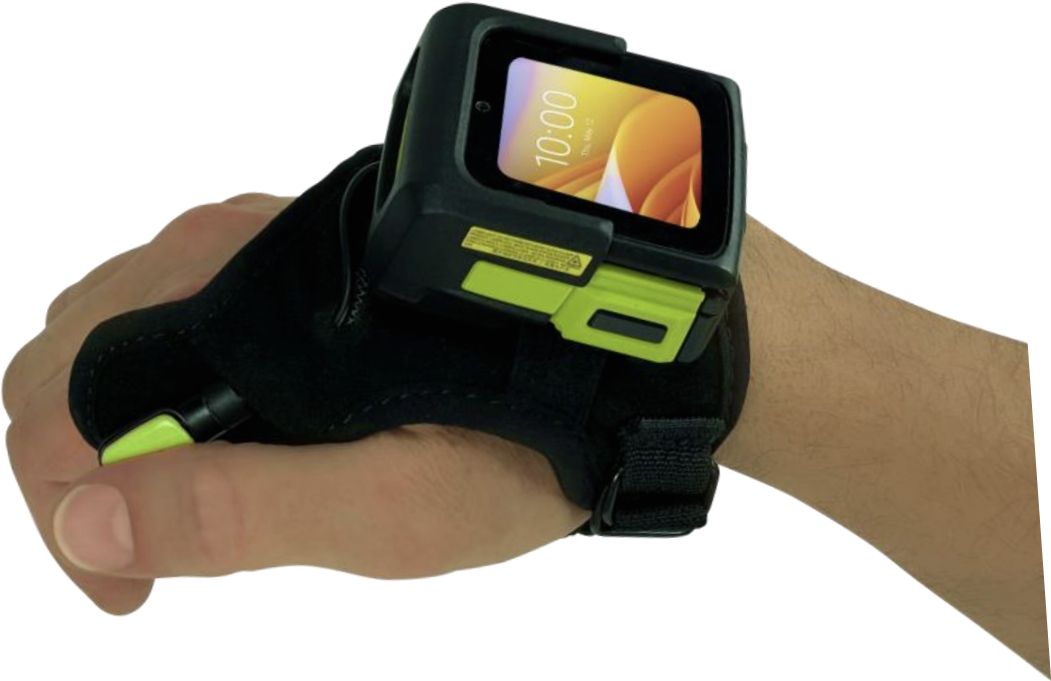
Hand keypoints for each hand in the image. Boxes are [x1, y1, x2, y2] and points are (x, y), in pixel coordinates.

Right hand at [3, 193, 589, 614]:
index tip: (121, 588)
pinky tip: (213, 439)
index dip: (64, 507)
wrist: (589, 374)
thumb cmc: (506, 447)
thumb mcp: (380, 505)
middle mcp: (225, 251)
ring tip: (180, 507)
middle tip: (145, 560)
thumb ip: (236, 511)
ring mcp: (247, 243)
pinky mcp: (276, 254)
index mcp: (238, 310)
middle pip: (68, 360)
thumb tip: (90, 521)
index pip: (63, 400)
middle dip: (78, 467)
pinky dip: (157, 385)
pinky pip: (166, 314)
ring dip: (115, 427)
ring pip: (109, 334)